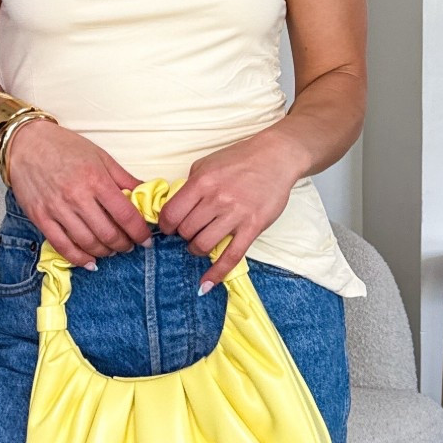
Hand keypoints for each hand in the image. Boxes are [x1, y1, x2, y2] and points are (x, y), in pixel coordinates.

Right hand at [5, 120, 154, 265]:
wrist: (26, 144)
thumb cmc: (65, 147)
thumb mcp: (101, 156)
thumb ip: (124, 178)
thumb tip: (146, 193)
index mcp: (96, 179)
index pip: (125, 215)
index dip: (139, 232)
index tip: (146, 239)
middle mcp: (77, 197)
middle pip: (108, 233)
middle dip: (124, 245)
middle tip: (129, 245)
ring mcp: (57, 209)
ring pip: (88, 243)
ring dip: (105, 252)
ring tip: (112, 250)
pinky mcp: (40, 218)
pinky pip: (63, 246)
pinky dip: (79, 258)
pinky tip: (90, 261)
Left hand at [155, 132, 307, 291]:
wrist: (276, 157)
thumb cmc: (240, 159)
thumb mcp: (206, 164)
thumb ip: (189, 186)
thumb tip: (173, 208)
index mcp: (202, 182)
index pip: (171, 213)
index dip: (166, 225)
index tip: (169, 228)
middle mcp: (216, 199)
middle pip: (186, 231)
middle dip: (183, 235)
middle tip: (189, 232)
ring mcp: (235, 214)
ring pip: (203, 245)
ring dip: (196, 249)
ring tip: (200, 243)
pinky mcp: (252, 227)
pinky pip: (231, 256)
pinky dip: (216, 274)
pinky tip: (206, 285)